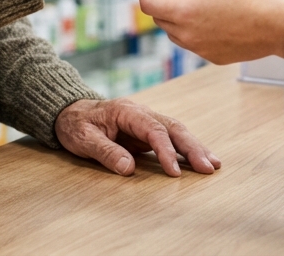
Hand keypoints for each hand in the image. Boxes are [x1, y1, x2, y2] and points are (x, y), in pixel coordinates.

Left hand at [54, 97, 219, 176]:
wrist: (70, 112)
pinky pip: (171, 139)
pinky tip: (199, 160)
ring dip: (195, 147)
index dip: (166, 151)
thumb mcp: (83, 139)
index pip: (153, 130)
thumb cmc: (76, 124)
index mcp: (127, 111)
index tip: (174, 172)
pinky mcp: (146, 132)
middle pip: (173, 127)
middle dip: (193, 147)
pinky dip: (186, 149)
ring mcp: (146, 121)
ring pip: (176, 131)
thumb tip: (129, 168)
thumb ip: (106, 152)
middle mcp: (141, 113)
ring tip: (213, 165)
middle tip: (209, 167)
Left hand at [137, 0, 283, 63]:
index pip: (148, 4)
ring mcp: (200, 49)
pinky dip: (192, 24)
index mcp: (185, 14)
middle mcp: (188, 37)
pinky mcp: (213, 57)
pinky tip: (211, 10)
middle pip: (161, 17)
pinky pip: (193, 40)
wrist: (278, 27)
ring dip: (179, 10)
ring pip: (176, 30)